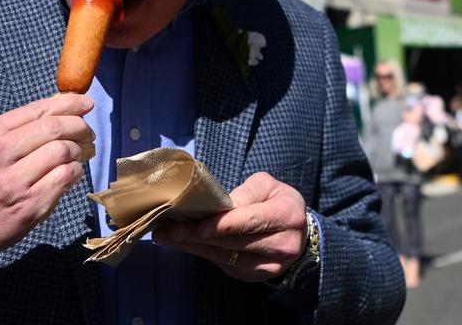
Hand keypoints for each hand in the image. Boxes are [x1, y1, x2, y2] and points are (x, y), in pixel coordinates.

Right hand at [0, 93, 94, 271]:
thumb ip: (11, 130)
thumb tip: (56, 112)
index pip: (38, 110)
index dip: (69, 103)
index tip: (86, 102)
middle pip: (55, 128)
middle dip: (80, 126)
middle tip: (88, 131)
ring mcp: (15, 183)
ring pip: (63, 153)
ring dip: (79, 150)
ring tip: (81, 152)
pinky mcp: (28, 207)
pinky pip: (64, 180)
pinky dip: (75, 172)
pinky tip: (71, 173)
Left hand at [153, 171, 306, 282]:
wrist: (296, 233)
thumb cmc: (277, 202)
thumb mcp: (267, 186)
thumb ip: (245, 193)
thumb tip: (217, 206)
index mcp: (287, 216)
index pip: (248, 222)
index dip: (220, 225)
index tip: (195, 226)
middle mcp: (282, 245)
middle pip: (232, 242)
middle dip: (195, 235)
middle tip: (166, 227)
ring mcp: (268, 265)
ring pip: (224, 255)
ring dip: (191, 246)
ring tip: (165, 235)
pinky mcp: (254, 275)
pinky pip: (222, 263)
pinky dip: (200, 253)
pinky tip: (182, 243)